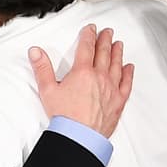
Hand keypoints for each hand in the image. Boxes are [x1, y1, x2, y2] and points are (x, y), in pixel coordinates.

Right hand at [29, 24, 134, 138]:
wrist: (80, 137)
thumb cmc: (65, 117)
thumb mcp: (47, 90)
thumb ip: (42, 68)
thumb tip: (36, 52)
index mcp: (82, 72)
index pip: (87, 48)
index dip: (88, 35)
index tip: (91, 29)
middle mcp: (99, 77)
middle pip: (104, 53)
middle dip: (105, 40)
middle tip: (107, 32)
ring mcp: (111, 89)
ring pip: (116, 65)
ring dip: (117, 52)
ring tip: (118, 44)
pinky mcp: (118, 101)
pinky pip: (126, 83)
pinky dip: (128, 74)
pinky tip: (129, 67)